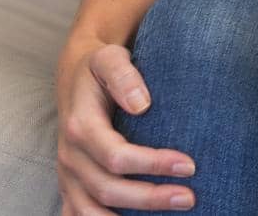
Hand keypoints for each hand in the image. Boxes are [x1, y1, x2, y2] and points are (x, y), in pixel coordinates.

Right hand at [56, 41, 196, 213]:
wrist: (75, 78)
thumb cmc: (99, 67)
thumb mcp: (109, 58)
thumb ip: (124, 75)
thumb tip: (142, 104)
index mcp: (80, 127)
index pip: (116, 156)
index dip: (152, 164)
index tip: (190, 165)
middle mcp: (70, 156)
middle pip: (108, 189)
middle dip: (150, 198)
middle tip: (190, 198)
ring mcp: (68, 176)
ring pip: (90, 212)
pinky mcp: (70, 186)